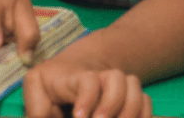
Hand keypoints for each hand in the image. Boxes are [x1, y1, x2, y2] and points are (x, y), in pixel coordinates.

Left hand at [22, 57, 153, 117]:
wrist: (70, 71)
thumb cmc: (50, 85)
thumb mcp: (36, 89)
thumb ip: (38, 110)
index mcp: (75, 77)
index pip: (88, 80)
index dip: (88, 98)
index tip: (79, 116)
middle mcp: (101, 77)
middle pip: (118, 79)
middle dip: (112, 104)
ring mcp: (118, 86)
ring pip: (135, 87)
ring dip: (130, 110)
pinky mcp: (129, 97)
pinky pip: (146, 102)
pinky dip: (143, 115)